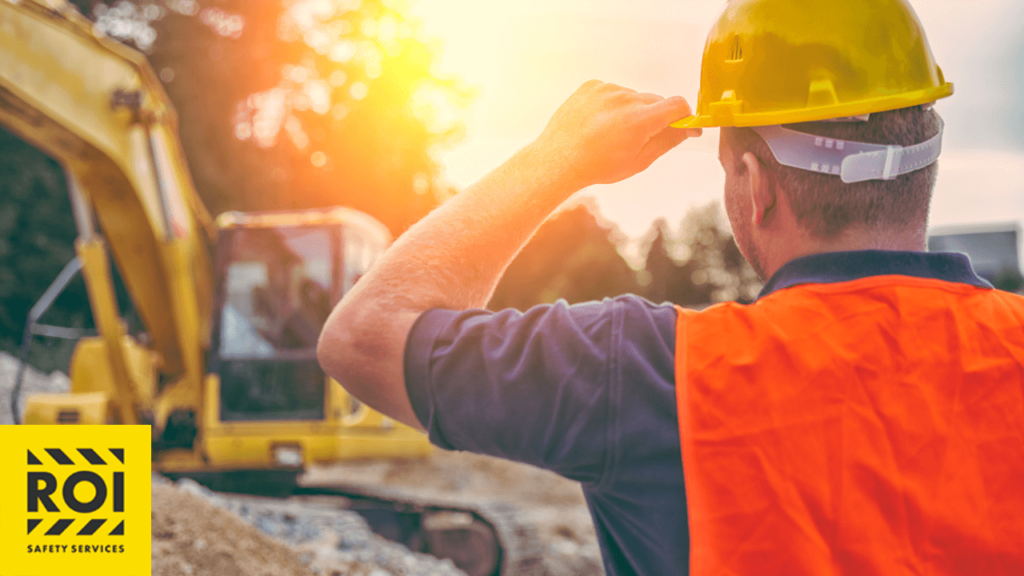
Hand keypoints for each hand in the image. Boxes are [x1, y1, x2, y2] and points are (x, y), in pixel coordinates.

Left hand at [528, 80, 700, 189]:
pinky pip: (612, 91)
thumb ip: (666, 142)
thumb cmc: (596, 166)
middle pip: (655, 101)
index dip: (684, 116)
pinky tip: (598, 123)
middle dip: (655, 117)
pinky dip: (611, 104)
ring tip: (611, 133)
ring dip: (631, 110)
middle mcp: (625, 99)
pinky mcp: (592, 86)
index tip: (683, 125)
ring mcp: (607, 89)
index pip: (678, 105)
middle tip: (639, 138)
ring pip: (633, 96)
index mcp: (640, 120)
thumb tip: (687, 129)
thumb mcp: (638, 162)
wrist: (558, 160)